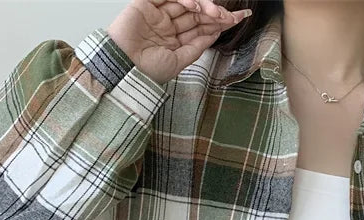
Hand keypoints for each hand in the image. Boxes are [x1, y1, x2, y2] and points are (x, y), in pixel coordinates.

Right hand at [107, 0, 252, 84]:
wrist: (124, 68)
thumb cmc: (146, 70)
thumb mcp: (178, 62)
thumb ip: (196, 47)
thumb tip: (214, 35)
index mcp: (175, 41)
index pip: (201, 28)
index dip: (219, 23)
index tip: (238, 19)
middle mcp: (168, 26)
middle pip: (196, 15)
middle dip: (215, 14)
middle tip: (231, 16)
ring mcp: (158, 14)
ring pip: (185, 3)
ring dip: (204, 6)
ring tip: (216, 12)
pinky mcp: (145, 4)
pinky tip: (195, 6)